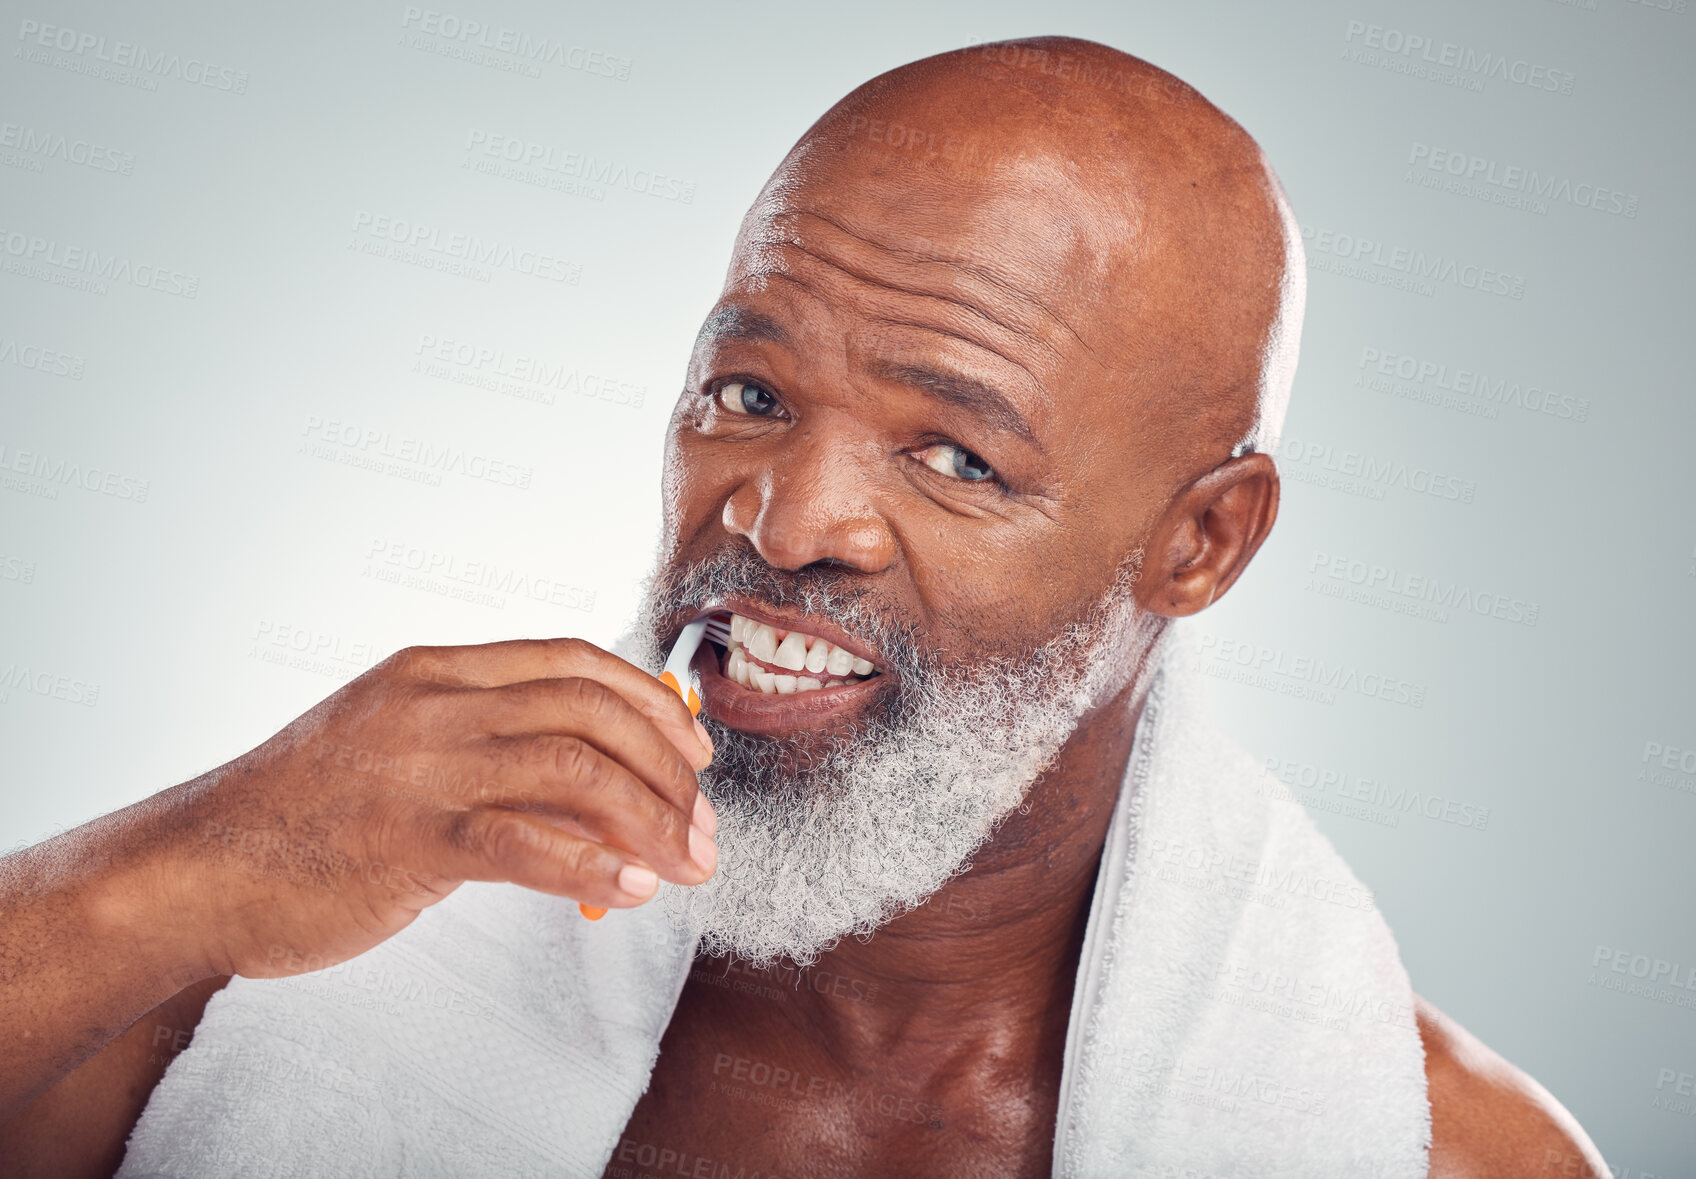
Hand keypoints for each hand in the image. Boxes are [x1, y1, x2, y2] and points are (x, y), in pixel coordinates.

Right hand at [154, 638, 716, 980]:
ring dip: (653, 819)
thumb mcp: (399, 755)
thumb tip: (597, 801)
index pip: (575, 661)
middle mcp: (436, 703)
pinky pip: (527, 842)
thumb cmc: (303, 818)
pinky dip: (595, 866)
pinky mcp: (408, 837)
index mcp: (437, 672)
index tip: (695, 753)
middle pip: (592, 708)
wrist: (192, 869)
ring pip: (576, 767)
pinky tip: (634, 891)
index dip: (651, 703)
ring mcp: (421, 765)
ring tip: (689, 865)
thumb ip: (490, 760)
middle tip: (705, 824)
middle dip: (669, 768)